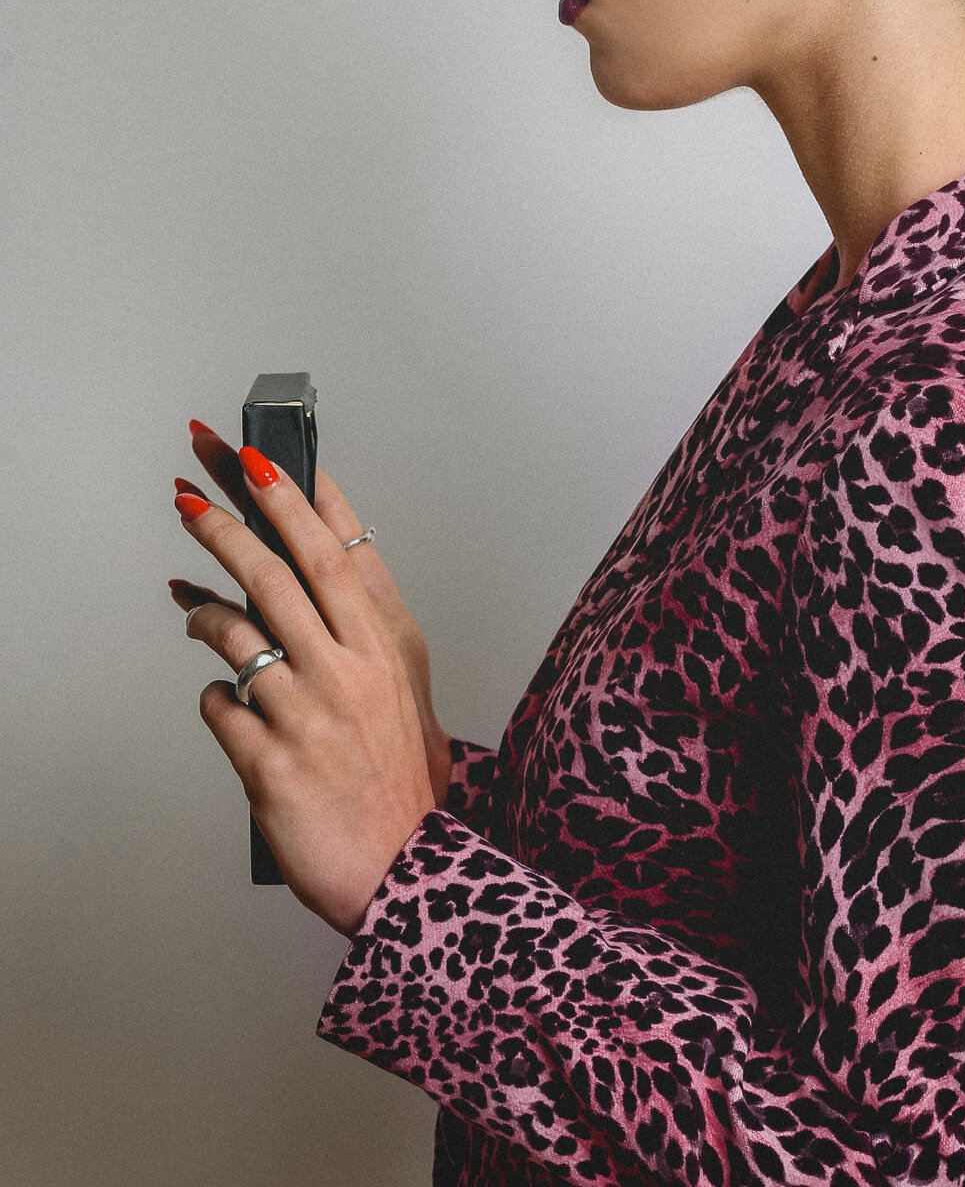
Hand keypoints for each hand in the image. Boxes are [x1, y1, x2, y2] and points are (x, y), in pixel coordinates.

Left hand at [169, 448, 435, 933]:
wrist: (407, 876)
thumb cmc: (405, 788)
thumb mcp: (410, 698)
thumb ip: (370, 643)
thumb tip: (331, 592)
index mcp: (389, 648)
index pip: (342, 550)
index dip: (303, 499)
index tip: (269, 458)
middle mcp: (351, 669)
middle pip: (283, 569)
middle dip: (233, 517)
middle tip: (196, 484)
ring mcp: (310, 712)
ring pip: (239, 629)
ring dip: (202, 603)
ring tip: (184, 594)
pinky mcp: (270, 761)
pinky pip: (219, 707)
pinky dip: (212, 698)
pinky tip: (220, 701)